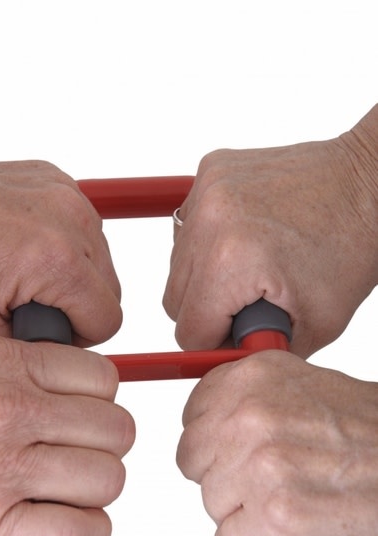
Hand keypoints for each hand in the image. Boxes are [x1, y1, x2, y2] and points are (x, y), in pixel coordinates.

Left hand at [0, 117, 120, 346]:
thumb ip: (31, 348)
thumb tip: (60, 355)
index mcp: (56, 260)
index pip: (107, 320)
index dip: (79, 337)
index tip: (45, 330)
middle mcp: (71, 221)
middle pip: (111, 290)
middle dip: (78, 306)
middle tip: (31, 305)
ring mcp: (67, 194)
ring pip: (102, 259)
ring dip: (74, 275)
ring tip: (25, 275)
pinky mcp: (59, 180)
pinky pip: (83, 229)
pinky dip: (64, 244)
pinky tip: (25, 248)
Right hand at [0, 338, 134, 535]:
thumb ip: (24, 374)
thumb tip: (86, 393)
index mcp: (2, 365)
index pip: (103, 377)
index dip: (101, 401)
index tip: (88, 415)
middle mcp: (7, 411)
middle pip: (116, 429)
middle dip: (106, 446)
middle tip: (82, 454)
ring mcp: (2, 469)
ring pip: (107, 478)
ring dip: (97, 490)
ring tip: (70, 489)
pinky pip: (82, 529)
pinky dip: (88, 531)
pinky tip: (68, 522)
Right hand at [163, 106, 377, 357]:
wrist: (369, 183)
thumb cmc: (351, 249)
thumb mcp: (314, 326)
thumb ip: (257, 352)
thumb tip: (220, 364)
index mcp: (230, 261)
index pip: (189, 331)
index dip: (217, 342)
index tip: (242, 331)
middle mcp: (209, 220)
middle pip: (175, 300)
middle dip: (210, 310)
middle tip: (253, 300)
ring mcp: (206, 189)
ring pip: (177, 265)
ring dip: (207, 276)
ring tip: (254, 267)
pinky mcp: (209, 171)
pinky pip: (188, 228)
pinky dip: (210, 241)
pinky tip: (248, 239)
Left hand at [176, 350, 377, 535]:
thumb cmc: (368, 432)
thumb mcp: (305, 386)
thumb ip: (253, 397)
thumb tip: (210, 418)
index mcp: (254, 377)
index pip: (193, 413)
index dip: (213, 437)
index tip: (231, 447)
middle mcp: (251, 416)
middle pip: (193, 460)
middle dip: (223, 474)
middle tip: (262, 478)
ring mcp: (261, 466)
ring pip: (210, 502)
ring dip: (242, 509)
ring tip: (288, 496)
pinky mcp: (275, 515)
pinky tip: (285, 525)